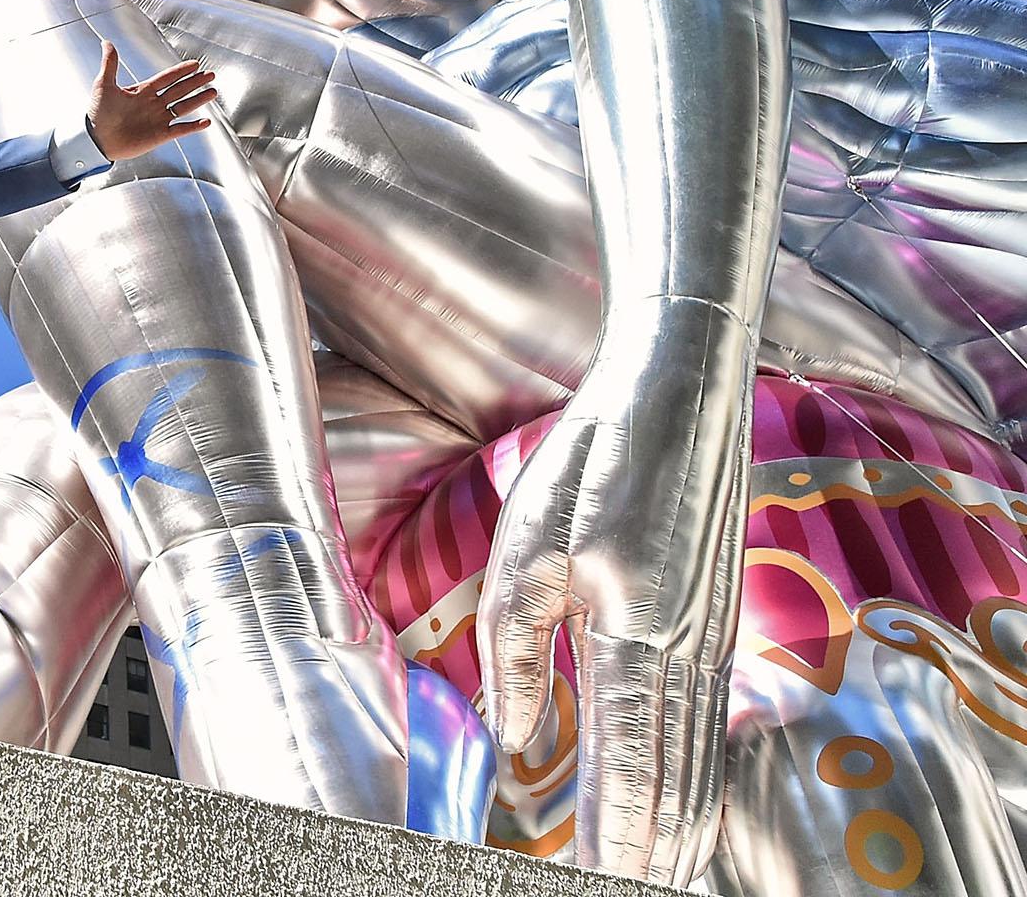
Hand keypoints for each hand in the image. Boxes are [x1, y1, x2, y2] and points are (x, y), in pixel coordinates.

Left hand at [83, 42, 217, 160]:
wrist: (95, 139)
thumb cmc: (97, 113)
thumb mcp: (103, 84)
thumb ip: (110, 63)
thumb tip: (107, 42)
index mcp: (142, 91)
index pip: (167, 78)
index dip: (181, 71)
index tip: (195, 64)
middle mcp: (153, 104)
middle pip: (179, 90)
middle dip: (195, 82)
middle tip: (210, 75)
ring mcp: (157, 120)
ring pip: (183, 107)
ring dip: (198, 100)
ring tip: (213, 92)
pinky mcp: (159, 135)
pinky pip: (180, 129)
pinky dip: (193, 126)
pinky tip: (206, 121)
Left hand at [478, 317, 749, 884]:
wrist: (678, 390)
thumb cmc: (596, 458)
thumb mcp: (528, 548)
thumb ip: (519, 651)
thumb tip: (518, 739)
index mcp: (635, 632)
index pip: (628, 766)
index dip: (612, 837)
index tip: (596, 882)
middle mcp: (689, 647)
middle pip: (676, 781)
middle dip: (650, 850)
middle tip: (617, 890)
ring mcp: (714, 636)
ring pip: (702, 760)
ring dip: (680, 827)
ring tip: (655, 874)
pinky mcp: (718, 621)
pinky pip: (710, 722)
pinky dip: (698, 778)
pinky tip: (681, 801)